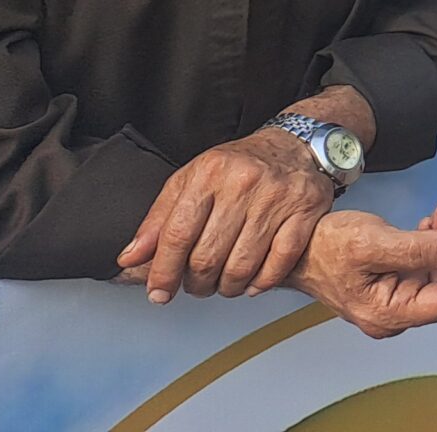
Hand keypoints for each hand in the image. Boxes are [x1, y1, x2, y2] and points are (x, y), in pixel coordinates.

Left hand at [118, 128, 330, 301]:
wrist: (295, 144)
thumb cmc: (238, 167)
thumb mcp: (191, 180)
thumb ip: (159, 220)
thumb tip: (130, 258)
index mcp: (209, 173)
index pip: (177, 234)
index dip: (163, 272)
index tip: (159, 292)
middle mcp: (244, 182)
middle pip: (208, 256)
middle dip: (197, 283)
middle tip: (197, 285)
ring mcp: (277, 197)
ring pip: (242, 265)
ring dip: (228, 287)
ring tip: (224, 283)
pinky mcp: (306, 210)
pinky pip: (280, 262)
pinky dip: (262, 282)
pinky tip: (253, 282)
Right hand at [291, 202, 436, 339]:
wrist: (297, 246)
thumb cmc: (325, 246)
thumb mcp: (372, 241)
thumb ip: (416, 248)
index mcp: (388, 313)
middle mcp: (394, 314)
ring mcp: (395, 299)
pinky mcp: (394, 283)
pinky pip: (426, 265)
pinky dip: (434, 241)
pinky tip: (430, 221)